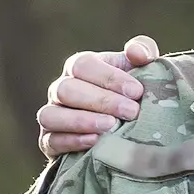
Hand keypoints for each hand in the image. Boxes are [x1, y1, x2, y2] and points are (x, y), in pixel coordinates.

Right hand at [37, 36, 158, 157]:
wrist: (131, 128)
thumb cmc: (134, 93)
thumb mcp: (142, 68)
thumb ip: (143, 51)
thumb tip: (137, 53)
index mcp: (80, 68)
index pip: (83, 65)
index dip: (109, 77)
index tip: (137, 91)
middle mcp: (61, 90)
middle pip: (66, 90)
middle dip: (101, 101)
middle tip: (132, 112)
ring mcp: (53, 116)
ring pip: (51, 115)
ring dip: (81, 121)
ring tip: (111, 126)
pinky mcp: (50, 142)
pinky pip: (51, 141)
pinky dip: (71, 141)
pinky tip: (96, 141)